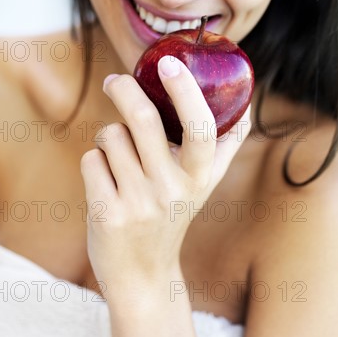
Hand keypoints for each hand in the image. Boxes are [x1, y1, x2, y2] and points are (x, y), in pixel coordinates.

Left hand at [80, 55, 251, 302]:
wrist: (142, 274)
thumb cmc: (173, 214)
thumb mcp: (204, 184)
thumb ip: (225, 145)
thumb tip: (246, 105)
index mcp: (199, 176)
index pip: (200, 127)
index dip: (185, 90)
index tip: (169, 63)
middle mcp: (172, 189)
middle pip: (142, 120)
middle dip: (122, 89)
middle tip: (114, 81)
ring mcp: (139, 203)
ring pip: (111, 136)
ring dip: (109, 138)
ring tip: (120, 160)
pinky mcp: (107, 213)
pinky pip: (91, 160)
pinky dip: (95, 162)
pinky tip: (107, 184)